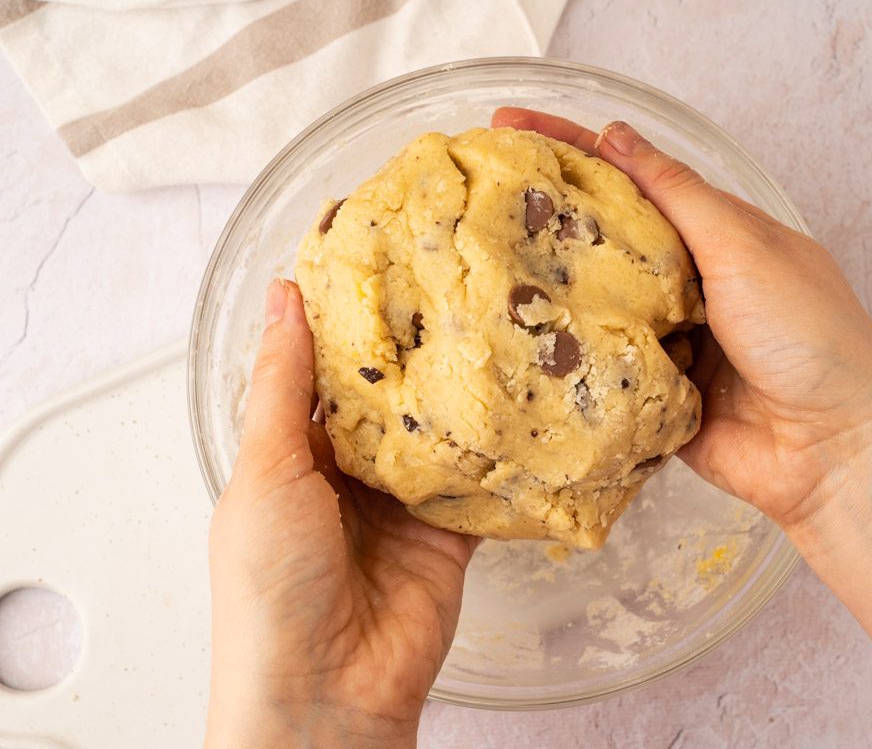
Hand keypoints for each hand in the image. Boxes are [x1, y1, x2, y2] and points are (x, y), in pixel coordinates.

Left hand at [205, 280, 475, 748]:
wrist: (325, 691)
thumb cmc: (270, 588)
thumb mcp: (267, 472)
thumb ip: (283, 385)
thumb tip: (282, 298)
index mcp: (290, 459)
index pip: (319, 374)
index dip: (344, 323)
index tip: (376, 262)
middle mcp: (345, 478)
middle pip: (384, 401)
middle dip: (411, 355)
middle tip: (448, 287)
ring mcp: (399, 508)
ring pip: (434, 436)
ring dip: (456, 399)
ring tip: (489, 330)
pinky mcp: (448, 537)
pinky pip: (477, 487)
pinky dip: (496, 457)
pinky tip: (521, 409)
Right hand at [491, 108, 871, 529]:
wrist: (835, 450)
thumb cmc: (808, 335)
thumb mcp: (744, 246)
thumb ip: (677, 195)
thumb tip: (617, 136)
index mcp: (719, 234)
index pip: (635, 177)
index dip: (573, 147)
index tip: (509, 122)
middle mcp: (692, 282)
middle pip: (608, 238)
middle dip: (548, 215)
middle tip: (478, 190)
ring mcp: (671, 341)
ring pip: (598, 303)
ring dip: (552, 287)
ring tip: (480, 258)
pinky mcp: (655, 396)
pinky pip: (603, 367)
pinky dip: (572, 353)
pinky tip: (516, 336)